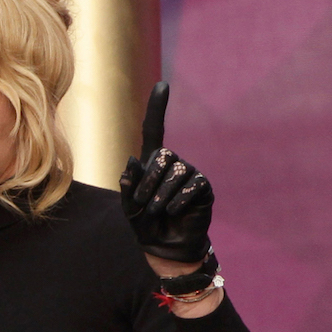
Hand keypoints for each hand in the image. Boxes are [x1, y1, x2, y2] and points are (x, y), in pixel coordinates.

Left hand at [119, 82, 212, 262]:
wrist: (165, 247)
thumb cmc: (144, 224)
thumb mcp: (129, 205)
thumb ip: (128, 184)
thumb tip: (133, 159)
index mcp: (151, 162)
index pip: (154, 129)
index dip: (157, 107)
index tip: (163, 84)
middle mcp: (172, 163)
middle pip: (162, 155)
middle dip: (148, 181)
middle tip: (144, 204)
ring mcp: (190, 174)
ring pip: (176, 171)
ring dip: (161, 195)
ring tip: (158, 211)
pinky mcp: (203, 187)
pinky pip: (192, 185)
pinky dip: (177, 200)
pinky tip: (173, 211)